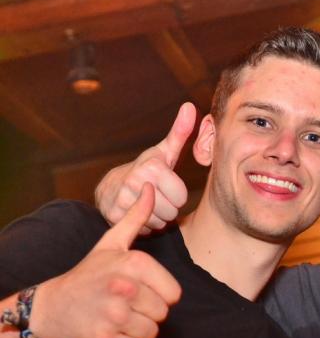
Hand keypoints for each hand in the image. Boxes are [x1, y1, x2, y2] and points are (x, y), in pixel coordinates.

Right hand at [30, 183, 181, 337]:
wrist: (49, 310)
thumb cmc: (87, 276)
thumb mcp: (110, 244)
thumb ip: (135, 218)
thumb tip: (152, 188)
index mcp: (134, 264)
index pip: (174, 294)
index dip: (159, 296)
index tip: (138, 291)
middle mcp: (125, 288)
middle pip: (163, 314)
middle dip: (146, 313)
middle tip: (123, 306)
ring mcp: (114, 316)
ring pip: (151, 333)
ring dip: (135, 330)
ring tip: (114, 318)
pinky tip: (107, 332)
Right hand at [94, 102, 195, 233]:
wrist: (111, 187)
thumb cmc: (146, 169)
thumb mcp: (164, 152)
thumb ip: (180, 132)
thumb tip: (190, 106)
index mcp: (152, 168)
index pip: (181, 197)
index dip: (177, 195)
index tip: (166, 187)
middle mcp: (136, 182)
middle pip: (171, 212)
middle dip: (167, 207)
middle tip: (156, 196)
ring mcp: (122, 200)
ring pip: (159, 223)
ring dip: (156, 218)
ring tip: (147, 203)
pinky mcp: (114, 216)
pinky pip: (144, 230)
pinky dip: (144, 225)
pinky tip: (137, 212)